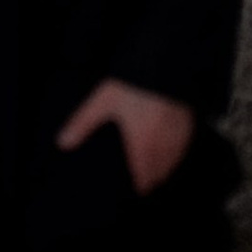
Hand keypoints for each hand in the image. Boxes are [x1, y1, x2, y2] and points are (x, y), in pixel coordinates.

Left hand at [56, 78, 194, 193]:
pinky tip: (173, 148)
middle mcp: (163, 144)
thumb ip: (83, 124)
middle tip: (146, 181)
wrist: (166, 62)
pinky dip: (177, 151)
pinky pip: (184, 145)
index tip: (138, 189)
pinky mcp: (188, 121)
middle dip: (153, 177)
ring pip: (174, 160)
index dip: (141, 185)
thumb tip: (63, 142)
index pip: (144, 175)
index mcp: (142, 144)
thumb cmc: (135, 82)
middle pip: (160, 171)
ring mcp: (178, 133)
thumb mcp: (104, 101)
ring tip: (159, 170)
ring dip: (166, 167)